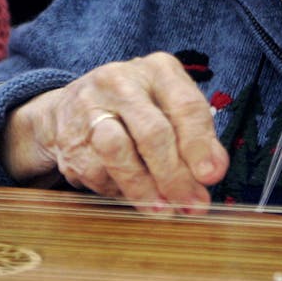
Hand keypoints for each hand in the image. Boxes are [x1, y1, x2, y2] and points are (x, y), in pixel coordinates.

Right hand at [0, 51, 228, 212]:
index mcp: (156, 70)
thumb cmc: (139, 108)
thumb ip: (197, 137)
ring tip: (163, 210)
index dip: (200, 145)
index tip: (210, 177)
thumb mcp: (172, 109)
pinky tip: (132, 194)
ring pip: (117, 152)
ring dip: (144, 189)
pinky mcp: (69, 138)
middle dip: (174, 176)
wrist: (74, 105)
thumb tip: (213, 172)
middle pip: (151, 132)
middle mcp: (119, 81)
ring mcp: (89, 108)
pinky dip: (119, 191)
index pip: (185, 106)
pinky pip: (97, 173)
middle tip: (190, 205)